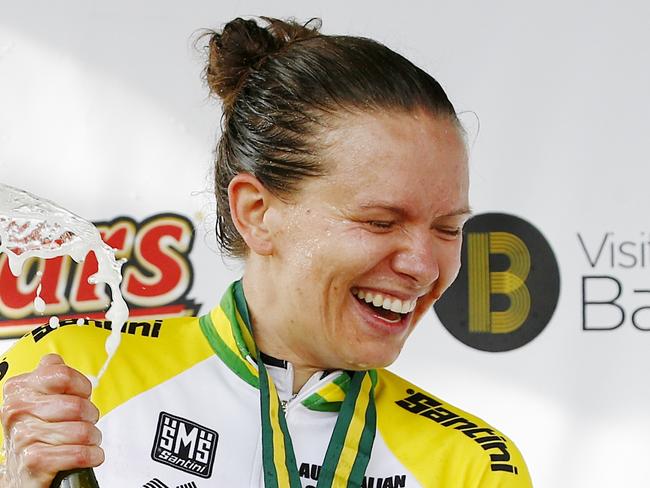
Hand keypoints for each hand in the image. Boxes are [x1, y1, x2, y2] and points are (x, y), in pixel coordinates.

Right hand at [0, 354, 103, 487]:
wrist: (23, 472)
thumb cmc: (39, 431)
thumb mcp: (39, 399)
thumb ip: (50, 375)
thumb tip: (57, 361)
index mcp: (19, 389)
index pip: (62, 375)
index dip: (81, 386)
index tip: (82, 394)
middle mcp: (17, 410)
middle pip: (77, 405)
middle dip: (91, 415)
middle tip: (86, 421)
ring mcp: (24, 436)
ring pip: (82, 430)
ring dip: (92, 437)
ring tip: (85, 440)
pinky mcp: (35, 461)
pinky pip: (79, 453)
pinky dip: (91, 455)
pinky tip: (88, 455)